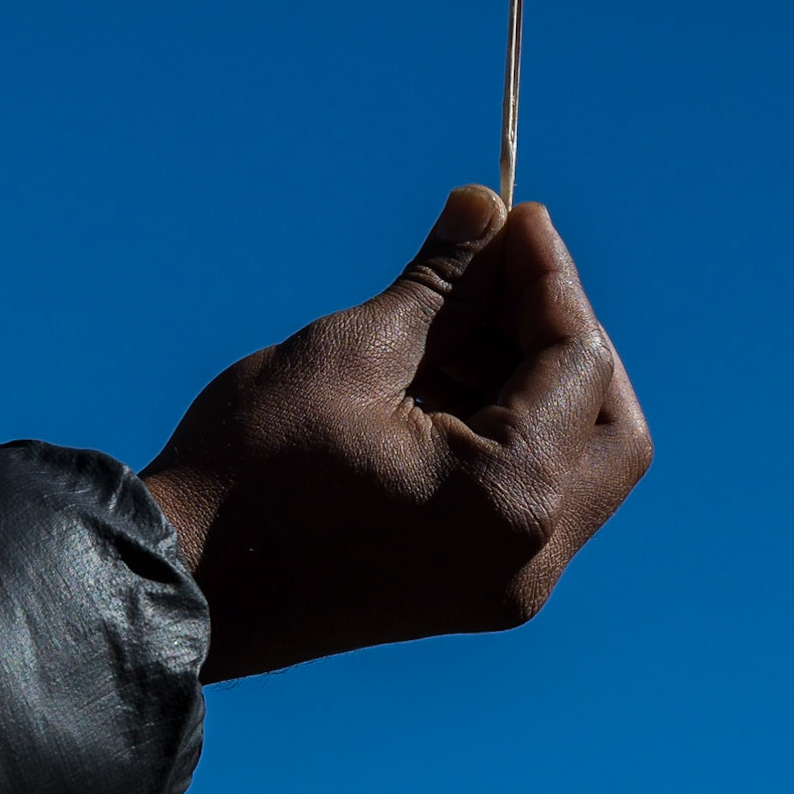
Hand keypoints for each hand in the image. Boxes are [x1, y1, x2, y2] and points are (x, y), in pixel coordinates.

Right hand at [142, 186, 651, 682]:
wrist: (184, 581)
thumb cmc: (252, 470)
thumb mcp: (353, 352)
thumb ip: (442, 281)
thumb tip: (487, 206)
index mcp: (511, 497)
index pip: (579, 362)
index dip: (549, 276)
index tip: (510, 214)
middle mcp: (530, 555)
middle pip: (609, 426)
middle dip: (566, 338)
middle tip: (503, 270)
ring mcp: (505, 583)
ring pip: (575, 463)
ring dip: (534, 381)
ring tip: (453, 317)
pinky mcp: (472, 588)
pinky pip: (529, 495)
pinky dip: (506, 429)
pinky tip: (441, 374)